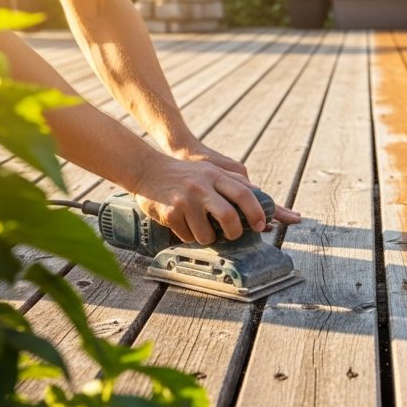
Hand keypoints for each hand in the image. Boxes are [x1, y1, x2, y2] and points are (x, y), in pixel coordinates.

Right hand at [130, 155, 297, 244]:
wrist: (147, 170)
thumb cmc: (185, 173)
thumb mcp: (210, 170)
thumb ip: (235, 181)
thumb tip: (260, 194)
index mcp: (215, 175)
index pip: (244, 195)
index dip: (256, 213)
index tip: (260, 226)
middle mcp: (201, 187)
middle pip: (229, 218)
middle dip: (234, 233)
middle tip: (232, 235)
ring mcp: (185, 201)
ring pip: (207, 235)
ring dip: (207, 237)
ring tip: (201, 227)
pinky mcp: (170, 214)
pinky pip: (187, 237)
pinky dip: (188, 235)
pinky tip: (183, 223)